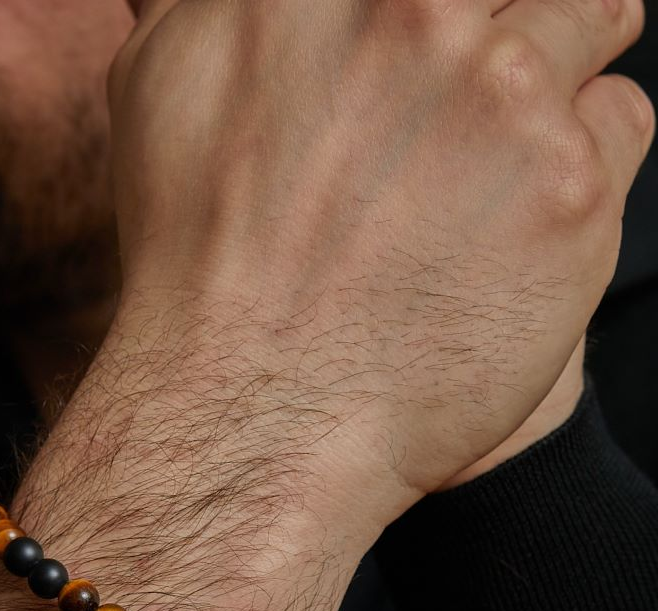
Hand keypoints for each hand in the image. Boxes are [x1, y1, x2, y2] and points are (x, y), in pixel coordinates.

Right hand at [108, 0, 652, 512]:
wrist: (251, 408)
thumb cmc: (197, 265)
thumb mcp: (160, 96)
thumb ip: (199, 7)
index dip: (428, 8)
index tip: (431, 32)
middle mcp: (416, 19)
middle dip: (502, 14)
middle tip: (481, 81)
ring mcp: (502, 100)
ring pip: (590, 17)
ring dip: (559, 71)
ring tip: (509, 146)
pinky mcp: (570, 189)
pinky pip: (621, 119)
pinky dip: (587, 153)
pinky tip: (522, 214)